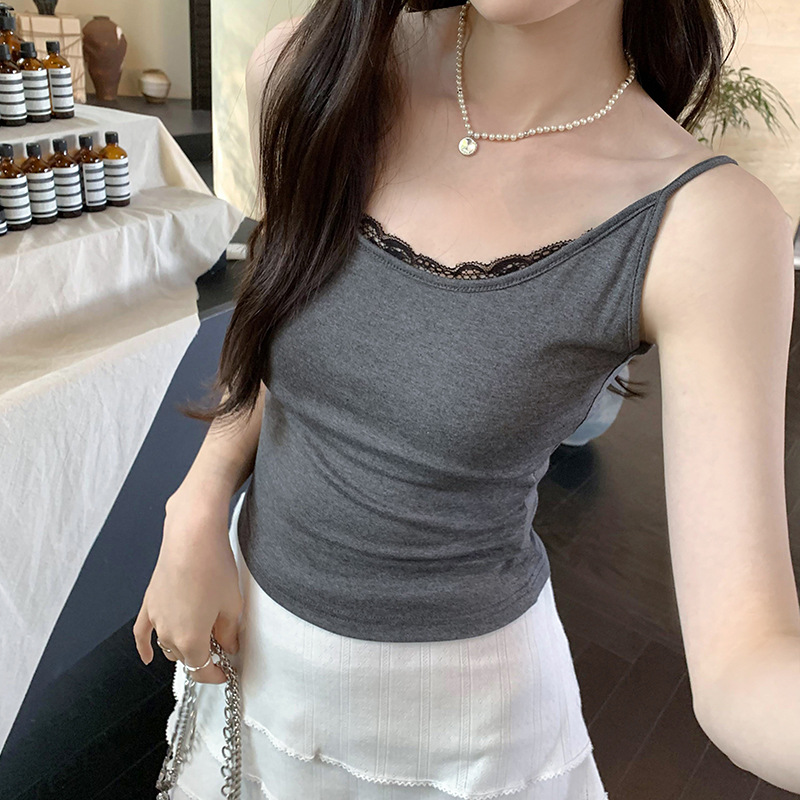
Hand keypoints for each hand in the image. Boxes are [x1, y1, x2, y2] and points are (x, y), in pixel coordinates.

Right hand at [132, 491, 243, 683]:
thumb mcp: (231, 604)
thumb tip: (228, 646)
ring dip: (182, 647)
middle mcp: (168, 634)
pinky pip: (142, 632)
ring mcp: (156, 618)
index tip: (226, 673)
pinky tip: (147, 657)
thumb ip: (229, 632)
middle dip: (203, 656)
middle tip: (221, 646)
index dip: (216, 675)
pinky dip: (144, 646)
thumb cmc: (214, 568)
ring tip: (201, 636)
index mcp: (190, 640)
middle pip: (186, 657)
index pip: (202, 670)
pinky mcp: (149, 602)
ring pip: (168, 646)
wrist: (192, 537)